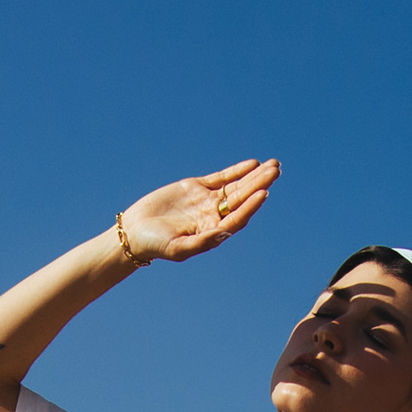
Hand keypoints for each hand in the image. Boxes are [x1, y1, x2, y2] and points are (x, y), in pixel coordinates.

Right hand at [119, 159, 277, 263]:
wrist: (135, 231)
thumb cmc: (155, 244)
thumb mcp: (177, 248)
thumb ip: (201, 242)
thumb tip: (224, 234)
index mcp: (213, 232)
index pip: (238, 218)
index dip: (251, 206)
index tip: (264, 193)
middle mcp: (214, 216)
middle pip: (242, 198)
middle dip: (259, 184)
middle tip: (276, 170)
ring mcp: (207, 201)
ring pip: (236, 186)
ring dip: (254, 176)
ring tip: (273, 165)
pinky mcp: (196, 188)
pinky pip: (221, 178)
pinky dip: (236, 171)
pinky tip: (252, 164)